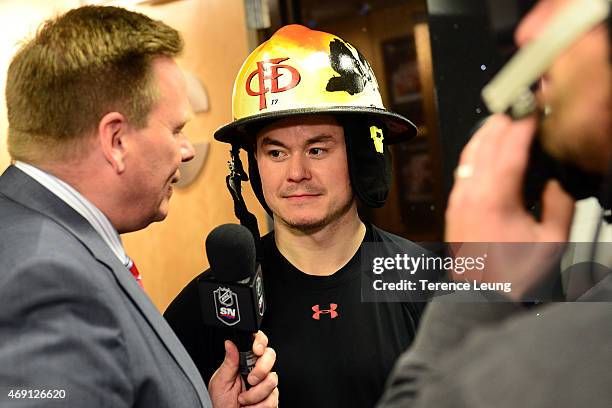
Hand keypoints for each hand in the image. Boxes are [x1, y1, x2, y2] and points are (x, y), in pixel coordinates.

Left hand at [209, 330, 278, 407]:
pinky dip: (258, 406)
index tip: (256, 350)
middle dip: (261, 369)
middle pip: (271, 356)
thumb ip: (228, 363)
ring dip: (255, 394)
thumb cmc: (221, 404)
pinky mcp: (271, 399)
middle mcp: (257, 371)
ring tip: (243, 400)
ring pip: (272, 380)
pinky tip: (250, 407)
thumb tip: (230, 343)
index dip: (261, 342)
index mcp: (244, 363)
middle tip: (250, 380)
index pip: (258, 343)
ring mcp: (265, 385)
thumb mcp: (220, 382)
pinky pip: (273, 399)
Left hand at [445, 114, 574, 297]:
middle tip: (520, 105)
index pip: (510, 146)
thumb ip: (559, 205)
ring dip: (486, 132)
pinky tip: (485, 149)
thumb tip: (559, 180)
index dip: (523, 121)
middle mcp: (471, 195)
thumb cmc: (512, 276)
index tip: (532, 104)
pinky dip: (475, 151)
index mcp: (495, 199)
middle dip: (504, 119)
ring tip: (504, 119)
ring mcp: (458, 201)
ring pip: (469, 153)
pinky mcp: (453, 208)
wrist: (480, 298)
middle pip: (486, 143)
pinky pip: (462, 169)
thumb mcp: (550, 242)